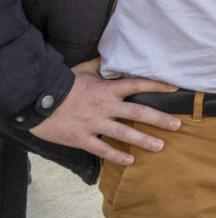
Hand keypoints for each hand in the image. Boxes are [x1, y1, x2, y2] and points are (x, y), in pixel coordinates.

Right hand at [28, 59, 181, 165]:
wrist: (36, 101)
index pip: (138, 85)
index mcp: (107, 89)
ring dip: (144, 140)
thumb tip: (113, 57)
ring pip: (125, 133)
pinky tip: (130, 161)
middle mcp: (105, 107)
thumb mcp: (83, 70)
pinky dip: (117, 156)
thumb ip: (101, 65)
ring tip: (160, 146)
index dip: (158, 86)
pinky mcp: (82, 138)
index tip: (175, 89)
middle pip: (138, 113)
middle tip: (177, 125)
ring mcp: (94, 124)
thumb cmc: (62, 84)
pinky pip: (103, 149)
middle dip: (159, 119)